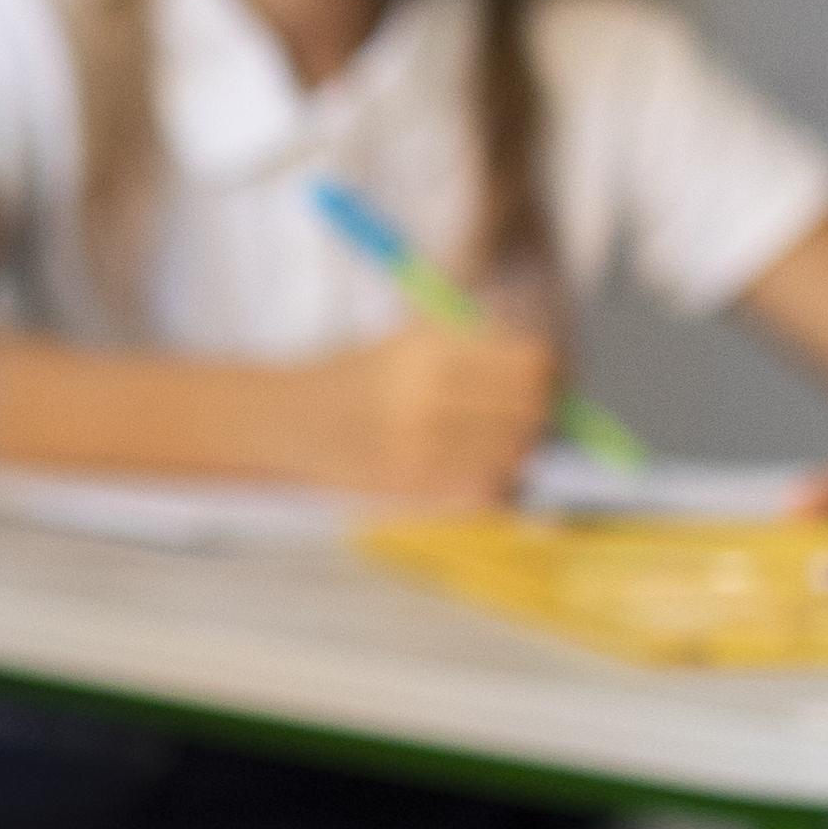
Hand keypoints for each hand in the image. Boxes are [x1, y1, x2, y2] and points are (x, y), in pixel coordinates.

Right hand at [299, 321, 565, 505]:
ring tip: (498, 443)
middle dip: (534, 414)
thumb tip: (541, 365)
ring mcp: (417, 444)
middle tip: (525, 414)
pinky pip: (480, 488)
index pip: (525, 363)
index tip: (538, 376)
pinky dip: (489, 481)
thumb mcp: (407, 340)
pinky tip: (476, 469)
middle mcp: (425, 395)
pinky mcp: (408, 484)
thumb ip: (469, 347)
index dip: (541, 372)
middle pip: (525, 410)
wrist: (286, 420)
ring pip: (509, 454)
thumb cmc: (352, 377)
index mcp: (427, 349)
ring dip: (514, 451)